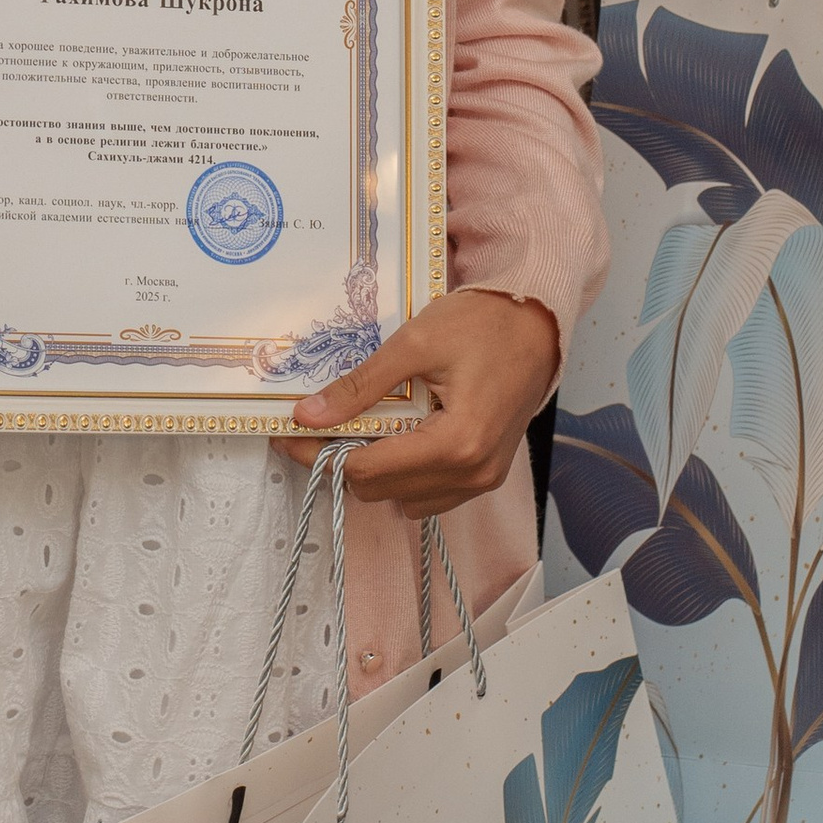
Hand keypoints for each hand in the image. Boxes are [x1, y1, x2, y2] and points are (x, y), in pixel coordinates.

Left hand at [279, 288, 561, 512]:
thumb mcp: (414, 344)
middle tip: (313, 425)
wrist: (536, 323)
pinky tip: (390, 438)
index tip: (285, 432)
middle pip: (378, 490)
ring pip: (401, 499)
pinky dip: (401, 474)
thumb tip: (307, 415)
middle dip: (339, 460)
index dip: (318, 452)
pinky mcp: (484, 476)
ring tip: (353, 428)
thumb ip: (359, 385)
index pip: (366, 469)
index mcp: (456, 443)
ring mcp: (481, 480)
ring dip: (370, 471)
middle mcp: (471, 473)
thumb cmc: (483, 324)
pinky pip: (428, 494)